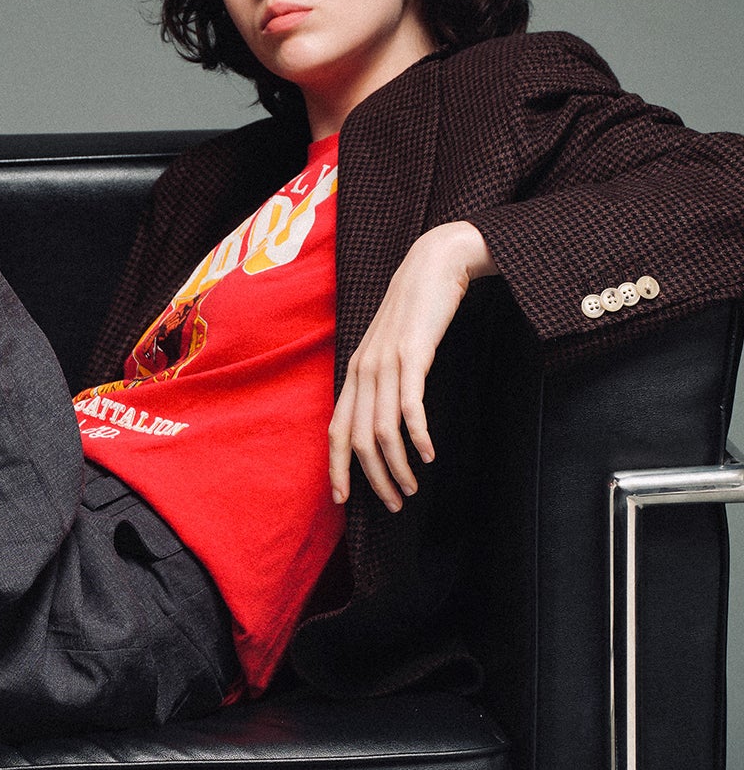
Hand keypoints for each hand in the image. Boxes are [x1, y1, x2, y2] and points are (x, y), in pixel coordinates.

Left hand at [329, 221, 495, 512]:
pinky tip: (429, 455)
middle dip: (372, 479)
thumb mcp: (393, 350)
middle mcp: (362, 370)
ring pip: (380, 429)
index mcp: (354, 373)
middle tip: (394, 505)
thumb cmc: (416, 312)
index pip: (334, 430)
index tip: (343, 500)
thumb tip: (386, 419)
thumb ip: (385, 381)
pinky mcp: (412, 354)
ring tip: (412, 490)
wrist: (434, 265)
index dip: (336, 467)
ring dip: (396, 466)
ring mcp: (385, 363)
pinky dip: (417, 435)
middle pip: (355, 438)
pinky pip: (409, 404)